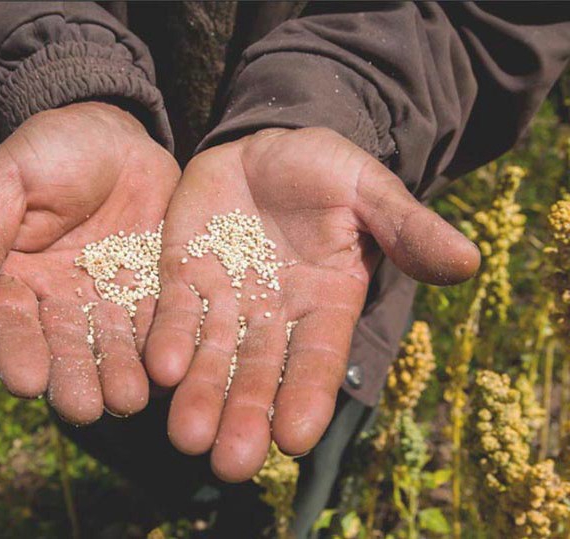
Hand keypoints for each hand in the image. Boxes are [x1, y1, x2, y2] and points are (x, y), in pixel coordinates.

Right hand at [0, 103, 179, 423]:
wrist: (115, 138)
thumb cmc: (52, 150)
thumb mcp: (12, 175)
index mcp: (14, 277)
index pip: (9, 320)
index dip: (16, 350)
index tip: (25, 382)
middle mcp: (60, 299)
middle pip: (64, 345)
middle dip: (74, 378)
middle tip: (85, 409)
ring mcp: (109, 298)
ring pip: (113, 343)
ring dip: (120, 373)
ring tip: (130, 399)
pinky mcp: (153, 290)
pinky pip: (158, 320)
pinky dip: (163, 344)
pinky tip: (171, 369)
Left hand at [145, 128, 478, 480]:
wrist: (266, 145)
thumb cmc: (325, 171)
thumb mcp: (369, 192)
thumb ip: (408, 228)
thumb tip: (470, 262)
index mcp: (323, 304)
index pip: (316, 360)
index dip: (307, 396)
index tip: (295, 438)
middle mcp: (272, 314)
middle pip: (258, 374)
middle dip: (245, 416)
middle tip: (230, 464)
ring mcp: (225, 297)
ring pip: (211, 355)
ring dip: (199, 395)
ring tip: (185, 436)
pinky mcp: (183, 274)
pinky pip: (174, 312)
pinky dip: (168, 340)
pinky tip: (159, 368)